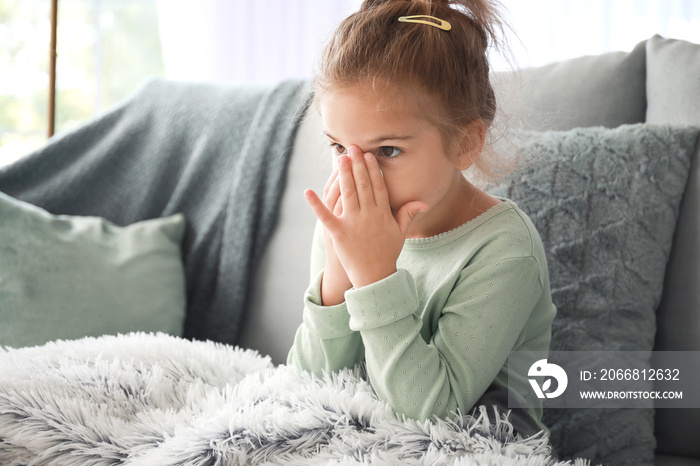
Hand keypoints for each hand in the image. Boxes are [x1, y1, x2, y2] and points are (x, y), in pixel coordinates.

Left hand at [305, 146, 427, 288]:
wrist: (375, 277)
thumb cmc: (387, 254)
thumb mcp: (400, 233)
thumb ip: (408, 214)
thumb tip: (423, 202)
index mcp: (383, 214)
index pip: (377, 186)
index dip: (372, 170)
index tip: (368, 155)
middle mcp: (369, 215)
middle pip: (362, 185)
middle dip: (356, 165)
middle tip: (352, 148)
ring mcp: (353, 223)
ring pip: (347, 194)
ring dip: (343, 175)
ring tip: (340, 159)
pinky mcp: (338, 233)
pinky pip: (325, 216)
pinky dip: (316, 204)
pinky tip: (307, 192)